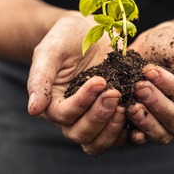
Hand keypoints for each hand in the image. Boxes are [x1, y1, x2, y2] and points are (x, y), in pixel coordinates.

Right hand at [26, 12, 127, 155]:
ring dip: (113, 129)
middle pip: (81, 134)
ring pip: (98, 142)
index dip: (82, 102)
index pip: (65, 115)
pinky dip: (129, 131)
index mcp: (52, 104)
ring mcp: (93, 119)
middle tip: (114, 93)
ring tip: (127, 106)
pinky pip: (119, 136)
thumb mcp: (49, 51)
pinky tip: (139, 115)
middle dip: (99, 117)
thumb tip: (33, 110)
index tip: (99, 80)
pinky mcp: (113, 116)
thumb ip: (39, 78)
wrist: (87, 31)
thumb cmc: (64, 38)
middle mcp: (72, 118)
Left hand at [127, 23, 173, 143]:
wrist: (154, 45)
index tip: (151, 71)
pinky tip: (125, 122)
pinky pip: (144, 138)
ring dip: (146, 120)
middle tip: (139, 86)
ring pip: (162, 134)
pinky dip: (135, 133)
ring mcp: (170, 127)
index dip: (171, 87)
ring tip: (130, 104)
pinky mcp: (149, 129)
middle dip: (157, 104)